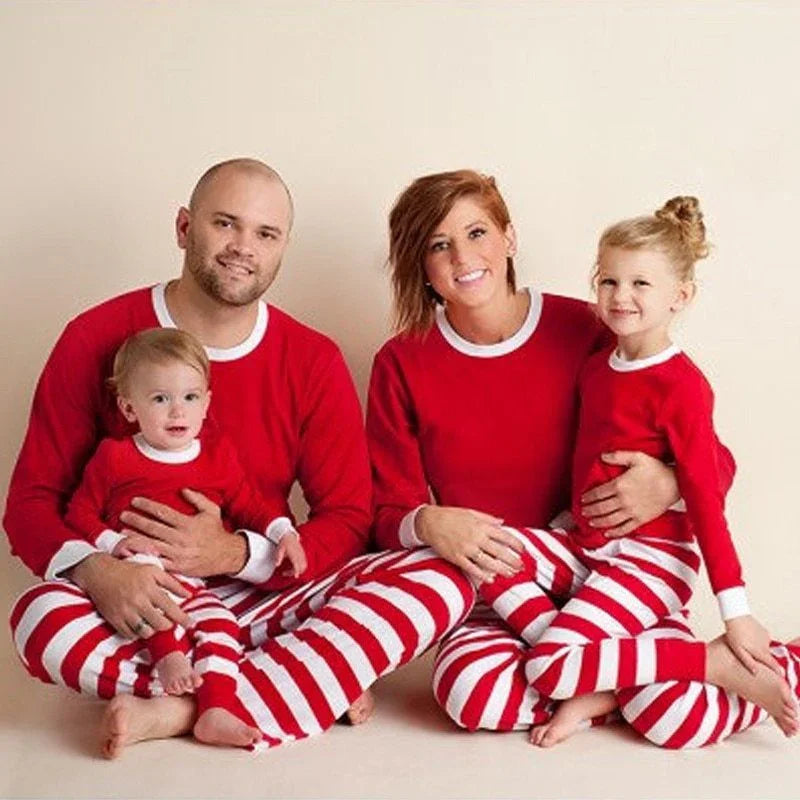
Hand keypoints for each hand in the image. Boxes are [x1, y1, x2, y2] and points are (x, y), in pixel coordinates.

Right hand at [69, 552, 190, 637]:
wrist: (100, 573)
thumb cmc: (130, 570)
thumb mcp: (153, 571)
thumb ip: (172, 583)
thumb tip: (189, 595)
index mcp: (149, 588)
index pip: (171, 608)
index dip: (183, 618)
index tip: (191, 624)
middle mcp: (138, 601)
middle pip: (160, 624)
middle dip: (168, 625)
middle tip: (168, 621)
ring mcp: (125, 612)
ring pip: (146, 632)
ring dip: (153, 629)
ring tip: (154, 622)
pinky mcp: (114, 620)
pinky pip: (130, 635)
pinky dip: (138, 633)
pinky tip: (141, 624)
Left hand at [118, 489, 246, 577]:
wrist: (227, 555)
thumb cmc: (217, 532)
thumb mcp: (211, 511)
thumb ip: (198, 498)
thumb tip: (183, 490)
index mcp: (188, 523)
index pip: (162, 512)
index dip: (147, 505)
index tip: (135, 501)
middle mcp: (181, 538)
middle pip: (153, 527)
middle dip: (136, 520)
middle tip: (123, 515)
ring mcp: (178, 554)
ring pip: (151, 544)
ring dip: (135, 538)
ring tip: (123, 533)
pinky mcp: (177, 567)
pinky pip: (158, 561)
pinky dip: (145, 556)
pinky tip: (134, 552)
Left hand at [275, 533, 307, 578]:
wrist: (289, 536)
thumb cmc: (285, 543)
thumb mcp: (280, 550)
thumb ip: (279, 557)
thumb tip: (277, 564)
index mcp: (294, 554)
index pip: (297, 565)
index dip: (297, 571)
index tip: (296, 576)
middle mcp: (299, 555)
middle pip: (301, 568)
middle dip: (294, 572)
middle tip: (286, 572)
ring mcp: (302, 555)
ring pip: (304, 566)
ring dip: (298, 571)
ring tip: (289, 570)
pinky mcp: (303, 555)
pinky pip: (305, 563)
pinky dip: (300, 567)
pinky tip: (294, 566)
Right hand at [415, 505, 522, 582]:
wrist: (430, 522)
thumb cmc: (450, 515)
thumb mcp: (471, 512)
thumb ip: (488, 518)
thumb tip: (502, 522)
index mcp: (481, 526)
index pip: (504, 536)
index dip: (515, 544)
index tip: (523, 550)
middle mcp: (475, 537)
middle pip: (499, 551)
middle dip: (512, 560)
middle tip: (521, 567)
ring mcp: (466, 548)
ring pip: (488, 562)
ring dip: (501, 570)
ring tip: (510, 575)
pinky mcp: (456, 557)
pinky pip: (471, 568)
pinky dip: (481, 575)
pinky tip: (490, 579)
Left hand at [580, 451, 678, 538]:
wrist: (675, 483)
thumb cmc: (656, 469)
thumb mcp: (637, 457)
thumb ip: (618, 456)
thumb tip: (602, 456)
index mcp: (620, 485)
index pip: (598, 493)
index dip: (588, 497)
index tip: (582, 499)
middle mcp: (623, 500)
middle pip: (601, 508)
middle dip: (589, 510)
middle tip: (582, 511)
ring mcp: (632, 511)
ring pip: (609, 520)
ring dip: (598, 521)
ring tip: (590, 522)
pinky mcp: (641, 519)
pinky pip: (625, 528)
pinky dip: (614, 532)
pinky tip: (607, 532)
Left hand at [724, 615, 782, 675]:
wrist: (736, 615)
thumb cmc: (734, 633)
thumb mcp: (738, 650)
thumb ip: (748, 662)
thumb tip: (756, 672)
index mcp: (761, 652)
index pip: (773, 664)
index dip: (777, 671)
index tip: (779, 675)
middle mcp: (766, 645)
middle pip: (767, 656)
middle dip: (761, 658)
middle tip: (749, 653)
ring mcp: (766, 637)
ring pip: (764, 648)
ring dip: (758, 648)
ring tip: (745, 643)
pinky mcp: (765, 631)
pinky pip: (763, 640)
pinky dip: (758, 641)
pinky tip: (748, 637)